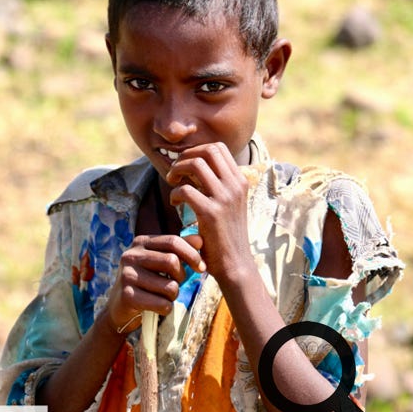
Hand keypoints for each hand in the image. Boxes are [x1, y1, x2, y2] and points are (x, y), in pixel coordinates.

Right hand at [106, 234, 204, 332]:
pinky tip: (157, 307)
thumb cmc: (146, 281)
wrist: (119, 307)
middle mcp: (131, 255)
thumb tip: (200, 240)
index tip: (202, 268)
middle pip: (172, 261)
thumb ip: (179, 249)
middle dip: (181, 276)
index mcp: (140, 242)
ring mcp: (127, 275)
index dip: (192, 254)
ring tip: (163, 296)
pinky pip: (162, 304)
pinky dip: (166, 308)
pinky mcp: (128, 296)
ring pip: (170, 286)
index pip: (173, 241)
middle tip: (176, 284)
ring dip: (173, 295)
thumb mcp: (160, 261)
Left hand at [166, 142, 249, 280]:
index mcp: (240, 181)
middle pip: (207, 150)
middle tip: (175, 172)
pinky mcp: (211, 213)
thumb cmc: (226, 234)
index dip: (196, 151)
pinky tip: (175, 203)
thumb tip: (195, 166)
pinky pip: (185, 189)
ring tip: (172, 183)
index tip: (186, 165)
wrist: (235, 264)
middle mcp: (235, 185)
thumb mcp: (229, 204)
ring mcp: (224, 198)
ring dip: (178, 170)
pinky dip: (175, 193)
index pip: (218, 148)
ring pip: (195, 164)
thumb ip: (217, 184)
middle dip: (186, 156)